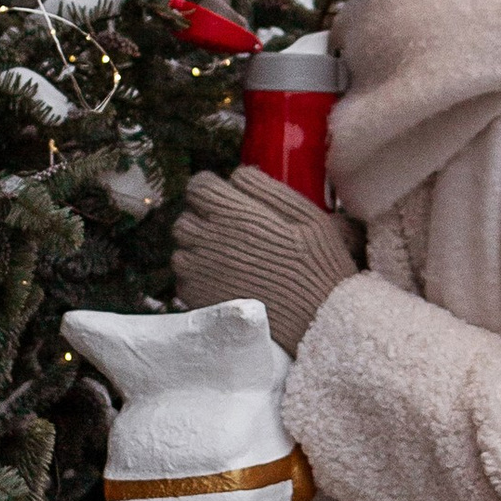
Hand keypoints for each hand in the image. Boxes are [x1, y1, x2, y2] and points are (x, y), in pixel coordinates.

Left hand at [173, 166, 358, 355]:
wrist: (315, 324)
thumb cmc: (318, 267)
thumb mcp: (308, 217)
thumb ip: (267, 190)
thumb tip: (237, 175)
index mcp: (232, 212)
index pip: (198, 186)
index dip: (213, 190)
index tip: (228, 201)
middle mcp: (206, 238)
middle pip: (186, 216)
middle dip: (204, 220)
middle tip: (233, 234)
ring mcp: (197, 270)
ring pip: (182, 248)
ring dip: (200, 250)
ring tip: (233, 262)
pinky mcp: (194, 298)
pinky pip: (184, 279)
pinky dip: (200, 278)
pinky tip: (229, 284)